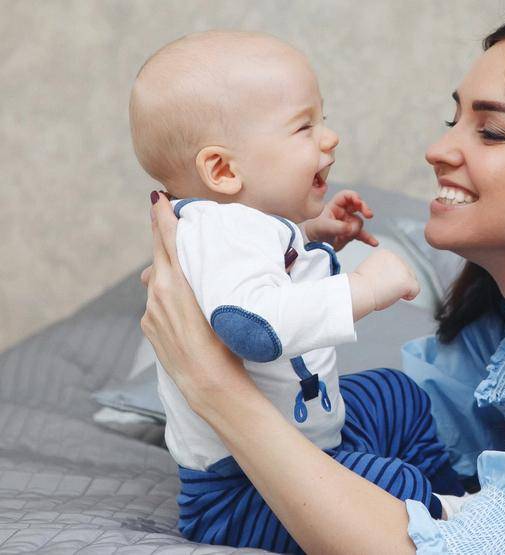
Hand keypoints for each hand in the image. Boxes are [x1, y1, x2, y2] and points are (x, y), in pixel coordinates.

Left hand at [141, 191, 251, 409]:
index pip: (167, 238)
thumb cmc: (226, 343)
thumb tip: (172, 268)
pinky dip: (166, 296)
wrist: (208, 381)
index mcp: (177, 281)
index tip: (159, 198)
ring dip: (167, 269)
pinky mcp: (149, 326)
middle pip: (158, 253)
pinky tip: (182, 305)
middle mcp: (158, 291)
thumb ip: (192, 279)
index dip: (162, 216)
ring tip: (184, 267)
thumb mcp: (215, 302)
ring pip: (157, 279)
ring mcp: (151, 310)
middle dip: (162, 234)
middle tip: (165, 213)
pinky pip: (156, 302)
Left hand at [301, 190, 378, 250]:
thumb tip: (351, 228)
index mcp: (335, 206)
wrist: (310, 244)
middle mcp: (343, 213)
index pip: (347, 196)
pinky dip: (367, 239)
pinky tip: (374, 242)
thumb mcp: (323, 226)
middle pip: (358, 206)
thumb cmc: (314, 230)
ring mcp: (348, 224)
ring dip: (357, 229)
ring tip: (349, 236)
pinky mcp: (350, 234)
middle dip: (364, 209)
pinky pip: (361, 235)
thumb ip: (337, 227)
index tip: (359, 203)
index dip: (354, 197)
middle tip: (368, 214)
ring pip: (359, 223)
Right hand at [350, 249, 419, 313]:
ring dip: (402, 289)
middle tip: (385, 290)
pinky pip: (416, 290)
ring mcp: (403, 269)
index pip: (398, 266)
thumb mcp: (371, 271)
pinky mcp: (407, 280)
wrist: (359, 291)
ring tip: (389, 293)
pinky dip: (409, 296)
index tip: (382, 284)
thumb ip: (384, 270)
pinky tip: (400, 297)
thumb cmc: (360, 286)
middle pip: (407, 272)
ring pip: (412, 281)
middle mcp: (396, 258)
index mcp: (386, 254)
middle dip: (399, 283)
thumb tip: (393, 278)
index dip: (393, 277)